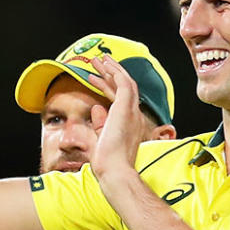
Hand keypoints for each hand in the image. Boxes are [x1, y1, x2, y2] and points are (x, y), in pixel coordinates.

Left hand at [86, 54, 142, 185]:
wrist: (115, 169)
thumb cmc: (107, 162)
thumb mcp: (100, 140)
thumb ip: (99, 125)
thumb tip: (96, 108)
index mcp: (130, 124)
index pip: (119, 99)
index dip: (107, 87)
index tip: (95, 78)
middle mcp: (134, 116)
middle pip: (124, 88)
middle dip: (110, 74)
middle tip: (98, 63)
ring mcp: (132, 111)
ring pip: (126, 82)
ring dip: (112, 69)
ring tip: (99, 59)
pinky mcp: (126, 108)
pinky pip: (124, 83)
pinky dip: (115, 72)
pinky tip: (106, 65)